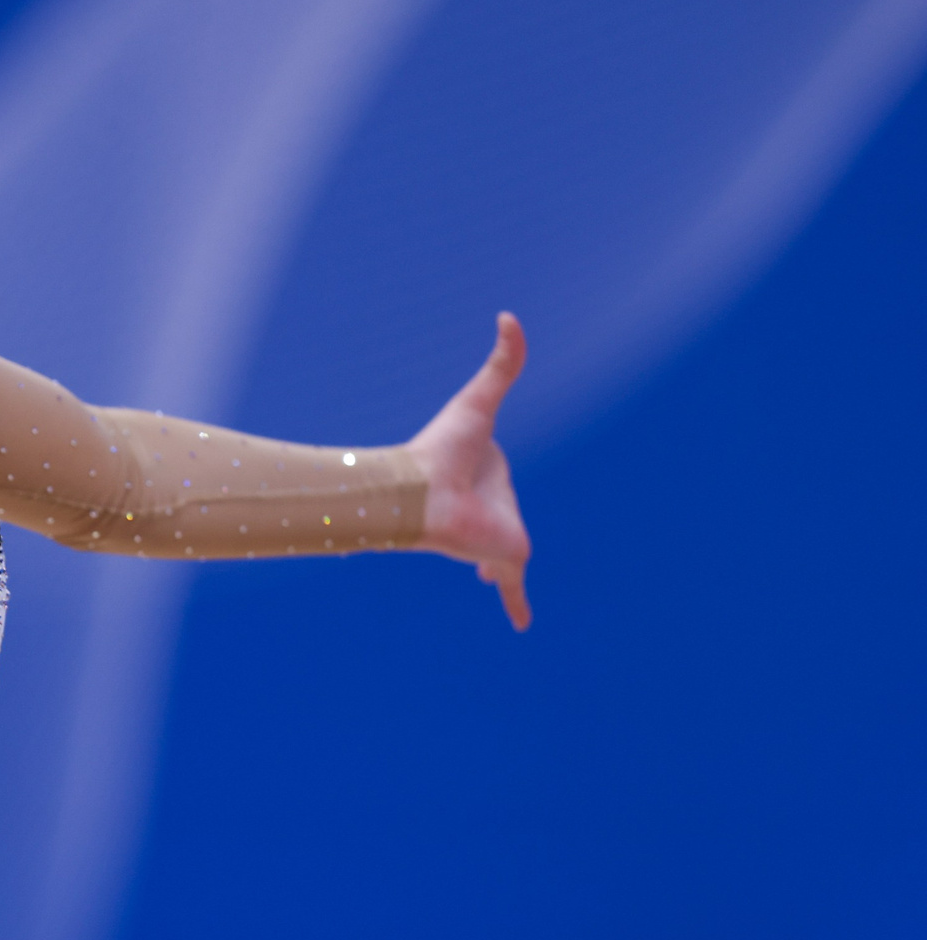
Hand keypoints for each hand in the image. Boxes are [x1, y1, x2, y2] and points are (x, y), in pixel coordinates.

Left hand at [407, 312, 532, 629]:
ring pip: (501, 557)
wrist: (419, 493)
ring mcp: (498, 538)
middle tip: (478, 538)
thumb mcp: (479, 401)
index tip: (481, 479)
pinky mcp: (503, 560)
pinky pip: (513, 589)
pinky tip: (520, 625)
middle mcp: (495, 508)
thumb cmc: (441, 449)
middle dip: (490, 529)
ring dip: (495, 569)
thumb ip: (501, 361)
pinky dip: (516, 604)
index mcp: (491, 476)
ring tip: (488, 577)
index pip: (497, 480)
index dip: (493, 482)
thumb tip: (510, 314)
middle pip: (500, 520)